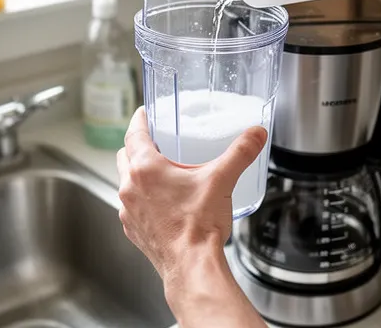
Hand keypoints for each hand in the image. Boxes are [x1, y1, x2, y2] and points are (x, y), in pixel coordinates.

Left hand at [116, 107, 268, 279]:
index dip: (139, 120)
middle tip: (154, 141)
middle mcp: (130, 189)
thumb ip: (240, 152)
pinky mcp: (134, 230)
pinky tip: (162, 203)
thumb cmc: (199, 227)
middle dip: (137, 146)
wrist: (192, 266)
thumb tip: (255, 134)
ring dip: (138, 175)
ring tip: (161, 173)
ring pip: (126, 183)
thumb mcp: (222, 180)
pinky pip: (132, 207)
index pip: (133, 134)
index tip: (144, 113)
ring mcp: (129, 211)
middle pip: (125, 156)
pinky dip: (142, 199)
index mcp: (145, 169)